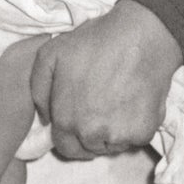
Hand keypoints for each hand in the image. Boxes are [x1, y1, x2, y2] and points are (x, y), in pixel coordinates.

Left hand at [28, 1, 181, 159]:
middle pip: (90, 148)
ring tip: (118, 103)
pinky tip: (135, 101)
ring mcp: (119, 136)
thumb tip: (46, 117)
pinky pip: (137, 137)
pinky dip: (136, 125)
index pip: (65, 147)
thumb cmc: (94, 42)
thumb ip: (39, 89)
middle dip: (92, 135)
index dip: (71, 135)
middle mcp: (91, 134)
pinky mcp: (144, 132)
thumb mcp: (50, 55)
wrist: (140, 35)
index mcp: (66, 120)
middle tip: (101, 110)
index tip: (81, 120)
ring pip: (114, 146)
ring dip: (114, 132)